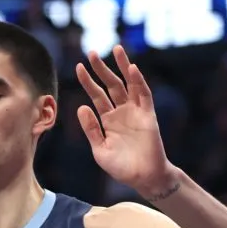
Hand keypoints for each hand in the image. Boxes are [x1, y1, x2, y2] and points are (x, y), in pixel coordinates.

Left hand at [75, 46, 175, 197]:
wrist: (143, 178)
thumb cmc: (121, 168)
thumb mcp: (100, 149)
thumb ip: (91, 129)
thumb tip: (81, 106)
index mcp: (107, 119)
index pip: (96, 95)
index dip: (88, 81)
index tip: (78, 67)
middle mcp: (121, 112)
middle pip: (111, 84)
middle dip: (101, 68)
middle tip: (91, 52)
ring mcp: (135, 112)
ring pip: (128, 84)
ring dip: (123, 66)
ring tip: (116, 49)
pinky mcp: (148, 115)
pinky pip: (144, 95)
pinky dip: (139, 82)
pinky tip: (132, 69)